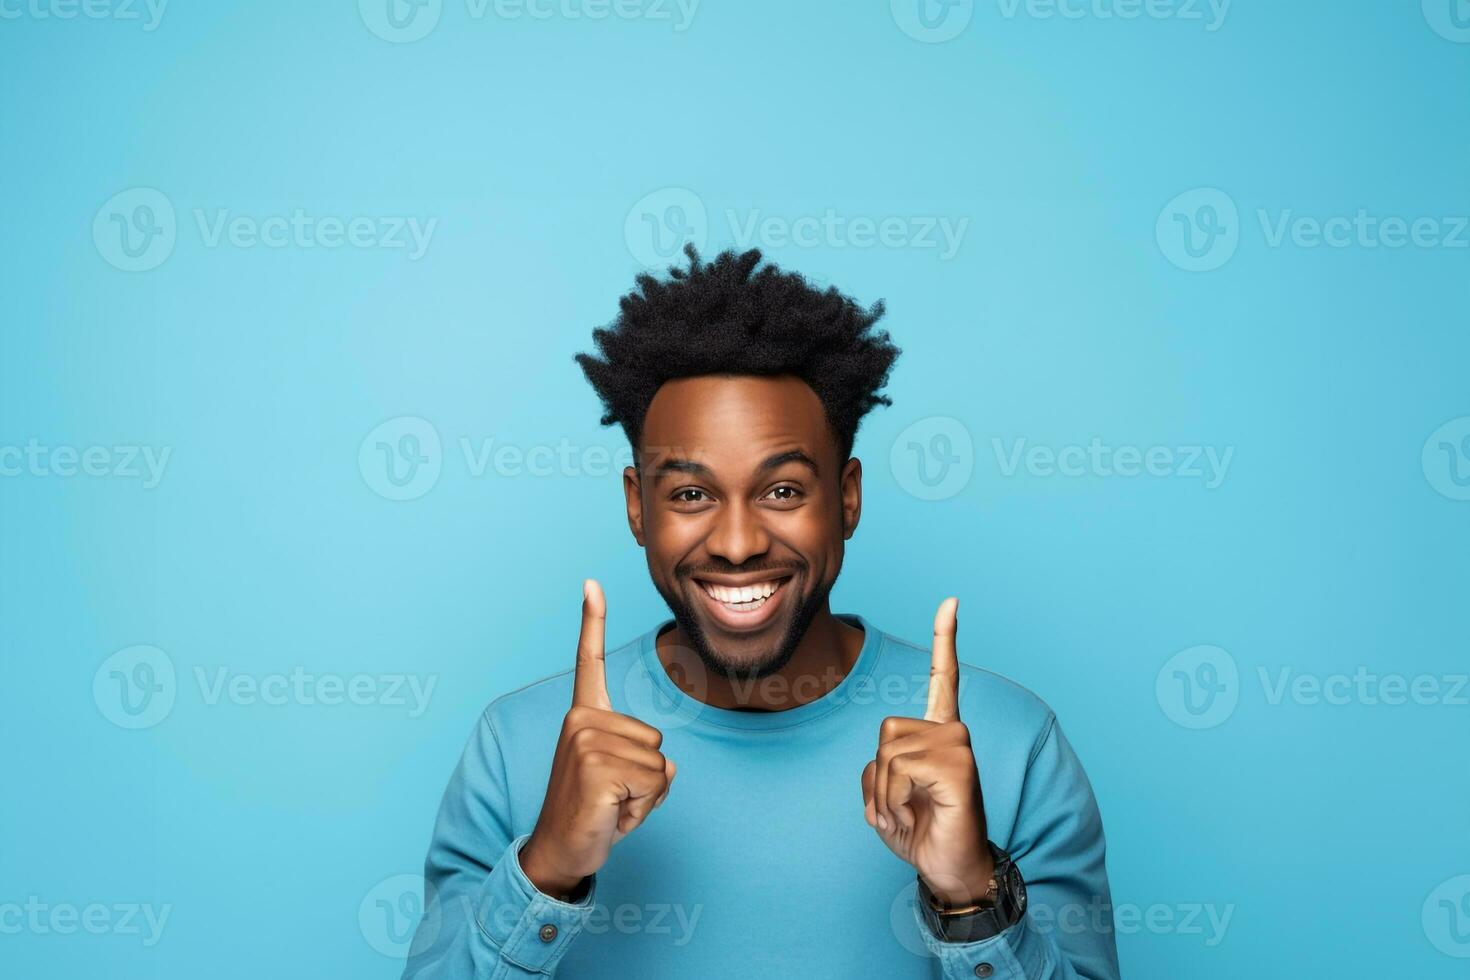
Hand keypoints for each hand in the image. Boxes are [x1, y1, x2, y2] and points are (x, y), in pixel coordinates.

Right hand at [518, 579, 676, 897]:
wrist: (560, 854)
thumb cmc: (594, 814)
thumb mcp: (622, 777)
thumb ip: (644, 757)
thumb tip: (668, 765)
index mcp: (583, 716)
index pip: (587, 661)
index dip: (591, 620)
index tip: (590, 582)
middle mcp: (580, 721)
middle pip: (657, 739)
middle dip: (646, 777)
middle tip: (611, 795)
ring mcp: (586, 743)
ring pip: (659, 765)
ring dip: (644, 796)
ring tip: (610, 805)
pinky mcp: (596, 769)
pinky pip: (655, 784)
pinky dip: (643, 809)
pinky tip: (611, 815)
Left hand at [861, 597, 993, 905]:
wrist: (948, 868)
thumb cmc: (919, 829)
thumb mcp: (884, 794)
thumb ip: (878, 766)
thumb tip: (888, 758)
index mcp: (937, 732)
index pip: (942, 678)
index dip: (945, 639)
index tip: (951, 601)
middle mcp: (953, 732)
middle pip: (885, 731)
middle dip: (880, 777)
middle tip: (905, 804)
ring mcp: (959, 747)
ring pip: (889, 753)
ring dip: (887, 794)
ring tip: (913, 812)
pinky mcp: (960, 768)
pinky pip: (901, 771)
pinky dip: (897, 801)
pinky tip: (921, 815)